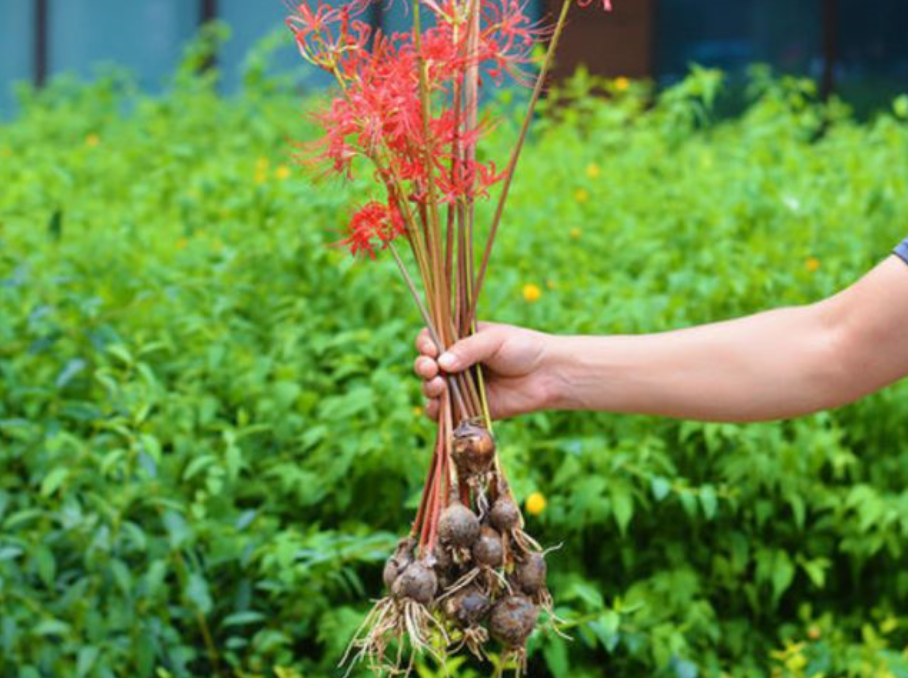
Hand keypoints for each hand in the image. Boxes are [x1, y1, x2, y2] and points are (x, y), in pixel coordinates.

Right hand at [413, 322, 555, 419]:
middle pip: (426, 365)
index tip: (430, 349)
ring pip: (431, 389)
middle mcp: (456, 363)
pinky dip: (436, 411)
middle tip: (431, 369)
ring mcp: (460, 387)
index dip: (425, 344)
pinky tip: (438, 406)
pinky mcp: (467, 408)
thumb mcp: (495, 340)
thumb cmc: (524, 348)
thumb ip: (468, 349)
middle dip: (423, 367)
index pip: (431, 339)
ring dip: (428, 388)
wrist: (548, 374)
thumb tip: (441, 362)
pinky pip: (444, 412)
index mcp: (459, 340)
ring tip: (438, 386)